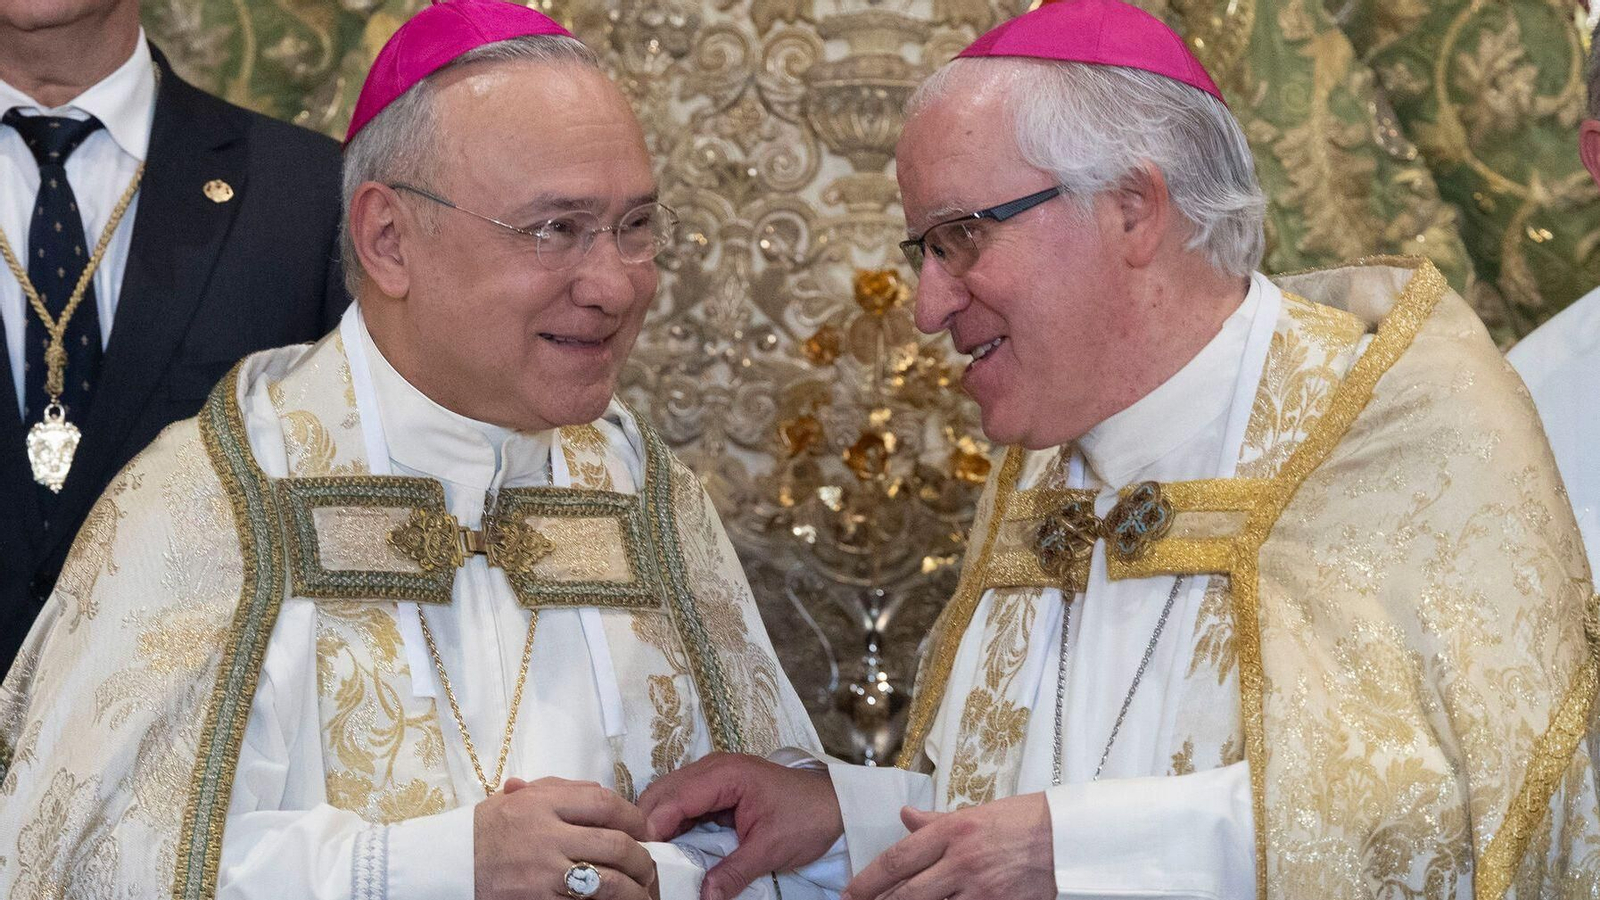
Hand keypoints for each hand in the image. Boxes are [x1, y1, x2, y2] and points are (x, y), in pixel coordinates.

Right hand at [476, 776, 658, 899]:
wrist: (448, 867)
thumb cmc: (485, 831)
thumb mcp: (516, 798)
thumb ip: (559, 790)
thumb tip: (602, 794)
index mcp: (542, 803)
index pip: (605, 803)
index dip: (634, 817)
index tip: (643, 829)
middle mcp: (546, 835)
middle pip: (615, 844)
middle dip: (641, 859)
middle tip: (647, 868)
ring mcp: (544, 872)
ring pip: (608, 882)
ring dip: (633, 890)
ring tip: (641, 893)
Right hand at [636, 752, 842, 899]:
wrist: (835, 805)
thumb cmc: (808, 817)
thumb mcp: (770, 849)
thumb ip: (733, 872)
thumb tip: (704, 897)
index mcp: (725, 775)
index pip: (673, 799)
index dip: (653, 828)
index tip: (642, 858)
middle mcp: (712, 769)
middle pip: (662, 793)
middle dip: (646, 825)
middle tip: (640, 860)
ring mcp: (713, 777)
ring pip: (668, 797)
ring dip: (656, 825)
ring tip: (650, 857)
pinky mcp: (717, 790)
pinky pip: (683, 804)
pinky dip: (672, 825)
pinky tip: (668, 849)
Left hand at [841, 792, 1053, 899]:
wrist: (1071, 839)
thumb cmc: (1025, 820)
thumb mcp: (976, 812)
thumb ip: (936, 820)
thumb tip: (905, 816)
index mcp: (953, 831)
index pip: (897, 859)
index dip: (867, 880)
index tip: (849, 893)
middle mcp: (961, 861)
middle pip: (906, 894)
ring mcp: (980, 890)